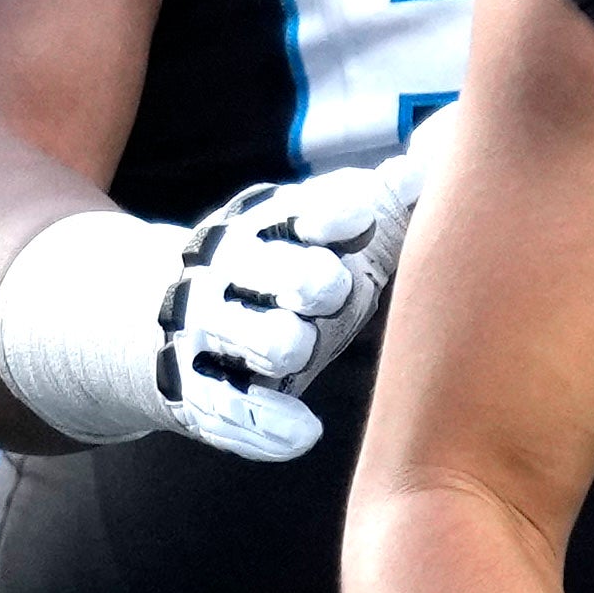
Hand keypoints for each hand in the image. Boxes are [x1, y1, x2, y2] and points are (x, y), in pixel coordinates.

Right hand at [0, 153, 427, 462]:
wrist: (157, 318)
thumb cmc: (279, 269)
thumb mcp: (319, 228)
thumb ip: (382, 199)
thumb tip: (437, 159)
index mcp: (269, 224)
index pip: (306, 211)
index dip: (332, 214)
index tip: (358, 216)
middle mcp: (236, 271)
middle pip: (290, 275)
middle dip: (313, 281)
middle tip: (329, 289)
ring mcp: (210, 331)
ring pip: (263, 340)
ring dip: (284, 343)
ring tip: (297, 345)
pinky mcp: (193, 392)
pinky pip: (231, 412)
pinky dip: (269, 426)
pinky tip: (304, 433)